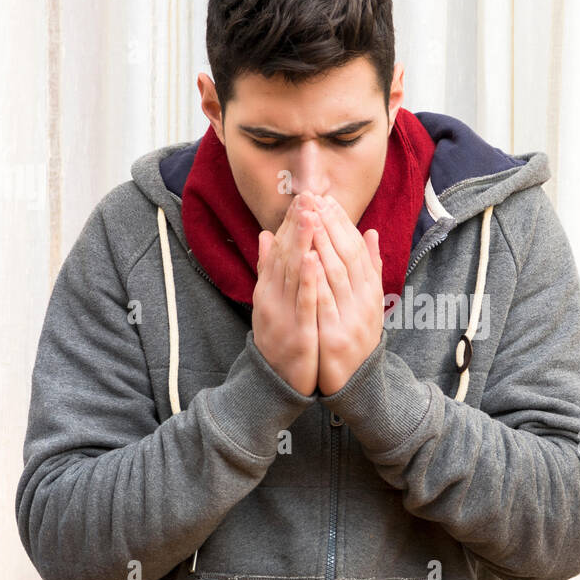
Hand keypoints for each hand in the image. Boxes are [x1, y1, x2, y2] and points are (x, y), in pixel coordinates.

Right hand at [252, 193, 319, 395]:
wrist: (274, 384)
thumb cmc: (278, 339)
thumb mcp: (269, 302)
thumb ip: (268, 270)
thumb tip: (265, 236)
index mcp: (268, 289)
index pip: (279, 248)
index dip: (290, 222)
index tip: (302, 196)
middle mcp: (271, 297)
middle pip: (284, 255)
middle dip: (296, 224)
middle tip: (307, 195)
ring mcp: (282, 314)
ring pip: (293, 273)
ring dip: (301, 243)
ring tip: (310, 215)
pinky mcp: (297, 331)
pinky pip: (303, 302)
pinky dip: (308, 280)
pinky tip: (314, 259)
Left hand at [303, 193, 382, 395]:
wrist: (356, 385)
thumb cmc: (355, 339)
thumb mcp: (366, 303)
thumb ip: (369, 269)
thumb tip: (370, 232)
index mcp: (370, 292)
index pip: (356, 250)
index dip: (343, 223)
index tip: (327, 200)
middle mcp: (364, 302)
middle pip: (347, 256)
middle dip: (330, 224)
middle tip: (315, 198)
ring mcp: (350, 319)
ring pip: (337, 274)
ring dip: (323, 242)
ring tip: (310, 216)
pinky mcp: (334, 336)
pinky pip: (325, 302)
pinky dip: (317, 278)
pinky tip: (308, 257)